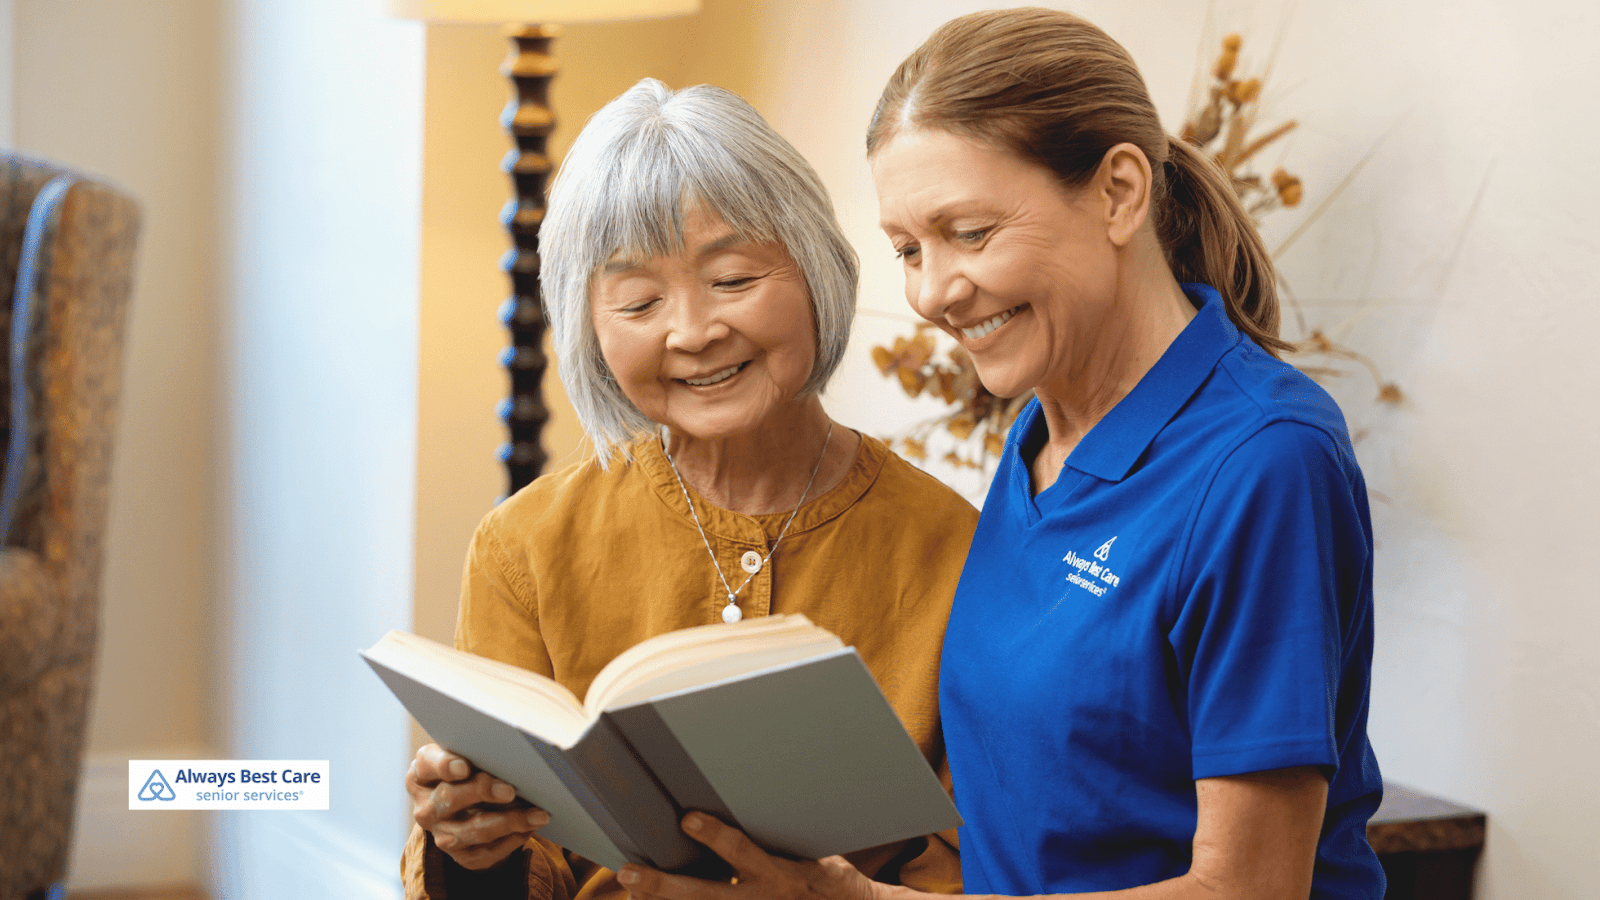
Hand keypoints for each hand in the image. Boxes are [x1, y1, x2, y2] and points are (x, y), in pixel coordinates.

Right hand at [406, 743, 549, 869]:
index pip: (427, 765)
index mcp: (421, 775)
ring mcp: (442, 835)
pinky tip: (529, 828)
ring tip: (537, 814)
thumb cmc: (470, 774)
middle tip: (509, 790)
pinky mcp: (462, 857)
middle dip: (482, 791)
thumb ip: (478, 754)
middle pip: (450, 798)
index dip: (444, 765)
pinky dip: (512, 839)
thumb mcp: (466, 758)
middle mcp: (426, 808)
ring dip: (509, 821)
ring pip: (474, 830)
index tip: (463, 767)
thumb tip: (511, 754)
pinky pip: (488, 852)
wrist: (468, 812)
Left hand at [617, 813, 880, 899]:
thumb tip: (749, 788)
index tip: (688, 819)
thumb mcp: (811, 848)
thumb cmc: (825, 876)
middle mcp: (760, 897)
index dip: (715, 837)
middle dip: (664, 885)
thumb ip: (773, 830)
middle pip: (705, 895)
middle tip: (629, 871)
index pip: (743, 851)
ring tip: (631, 887)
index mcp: (780, 872)